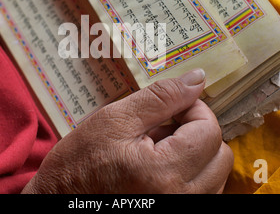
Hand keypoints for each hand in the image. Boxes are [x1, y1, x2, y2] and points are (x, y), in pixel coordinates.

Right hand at [22, 69, 232, 193]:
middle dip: (198, 132)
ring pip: (215, 175)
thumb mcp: (114, 120)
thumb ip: (160, 98)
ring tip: (158, 149)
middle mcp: (180, 198)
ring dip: (195, 154)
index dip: (193, 109)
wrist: (59, 202)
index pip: (209, 130)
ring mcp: (179, 210)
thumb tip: (198, 80)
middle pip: (220, 155)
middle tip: (165, 127)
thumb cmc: (79, 163)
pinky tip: (160, 167)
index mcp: (163, 172)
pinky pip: (202, 192)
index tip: (170, 108)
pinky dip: (190, 174)